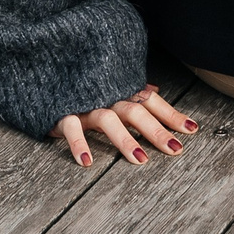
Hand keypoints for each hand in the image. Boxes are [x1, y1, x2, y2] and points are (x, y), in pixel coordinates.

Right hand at [52, 84, 197, 166]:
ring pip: (108, 119)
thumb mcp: (106, 86)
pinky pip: (71, 128)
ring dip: (125, 139)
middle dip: (157, 130)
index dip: (170, 114)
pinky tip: (87, 162)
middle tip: (176, 150)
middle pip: (135, 111)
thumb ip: (130, 90)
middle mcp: (105, 94)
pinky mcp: (61, 112)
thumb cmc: (79, 85)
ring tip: (140, 161)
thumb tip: (156, 90)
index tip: (192, 130)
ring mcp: (84, 103)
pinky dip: (79, 144)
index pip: (149, 101)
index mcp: (118, 89)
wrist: (41, 71)